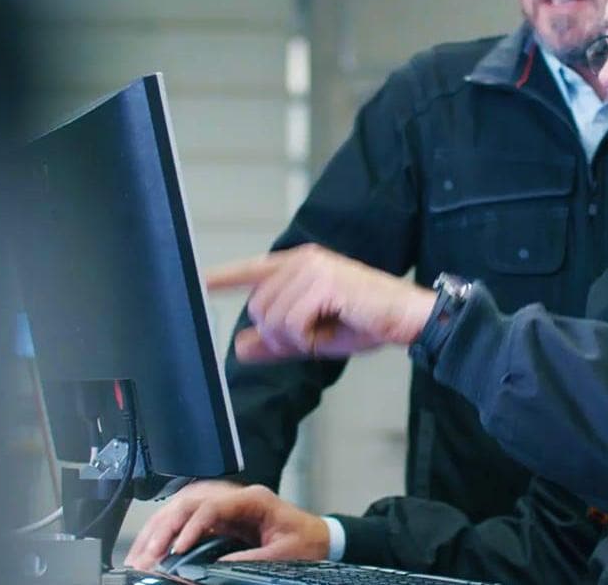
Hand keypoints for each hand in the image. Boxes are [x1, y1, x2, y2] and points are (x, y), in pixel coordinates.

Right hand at [125, 483, 330, 566]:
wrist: (322, 538)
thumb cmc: (307, 542)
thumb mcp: (282, 555)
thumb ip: (248, 561)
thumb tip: (212, 568)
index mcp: (253, 499)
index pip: (210, 505)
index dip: (190, 527)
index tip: (176, 549)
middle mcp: (235, 497)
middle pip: (188, 502)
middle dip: (163, 528)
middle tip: (147, 555)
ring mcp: (226, 506)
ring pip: (182, 508)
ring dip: (158, 530)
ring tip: (140, 554)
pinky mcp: (221, 519)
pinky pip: (187, 520)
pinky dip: (167, 533)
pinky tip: (152, 546)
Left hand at [206, 244, 438, 362]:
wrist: (406, 319)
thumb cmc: (367, 322)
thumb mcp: (314, 337)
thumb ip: (276, 340)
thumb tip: (241, 346)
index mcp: (300, 265)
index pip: (253, 270)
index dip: (224, 277)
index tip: (201, 283)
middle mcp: (303, 260)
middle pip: (259, 307)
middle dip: (279, 334)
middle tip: (312, 338)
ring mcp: (313, 268)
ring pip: (273, 317)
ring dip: (296, 338)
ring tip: (326, 332)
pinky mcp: (324, 282)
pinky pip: (291, 322)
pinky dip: (307, 338)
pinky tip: (330, 331)